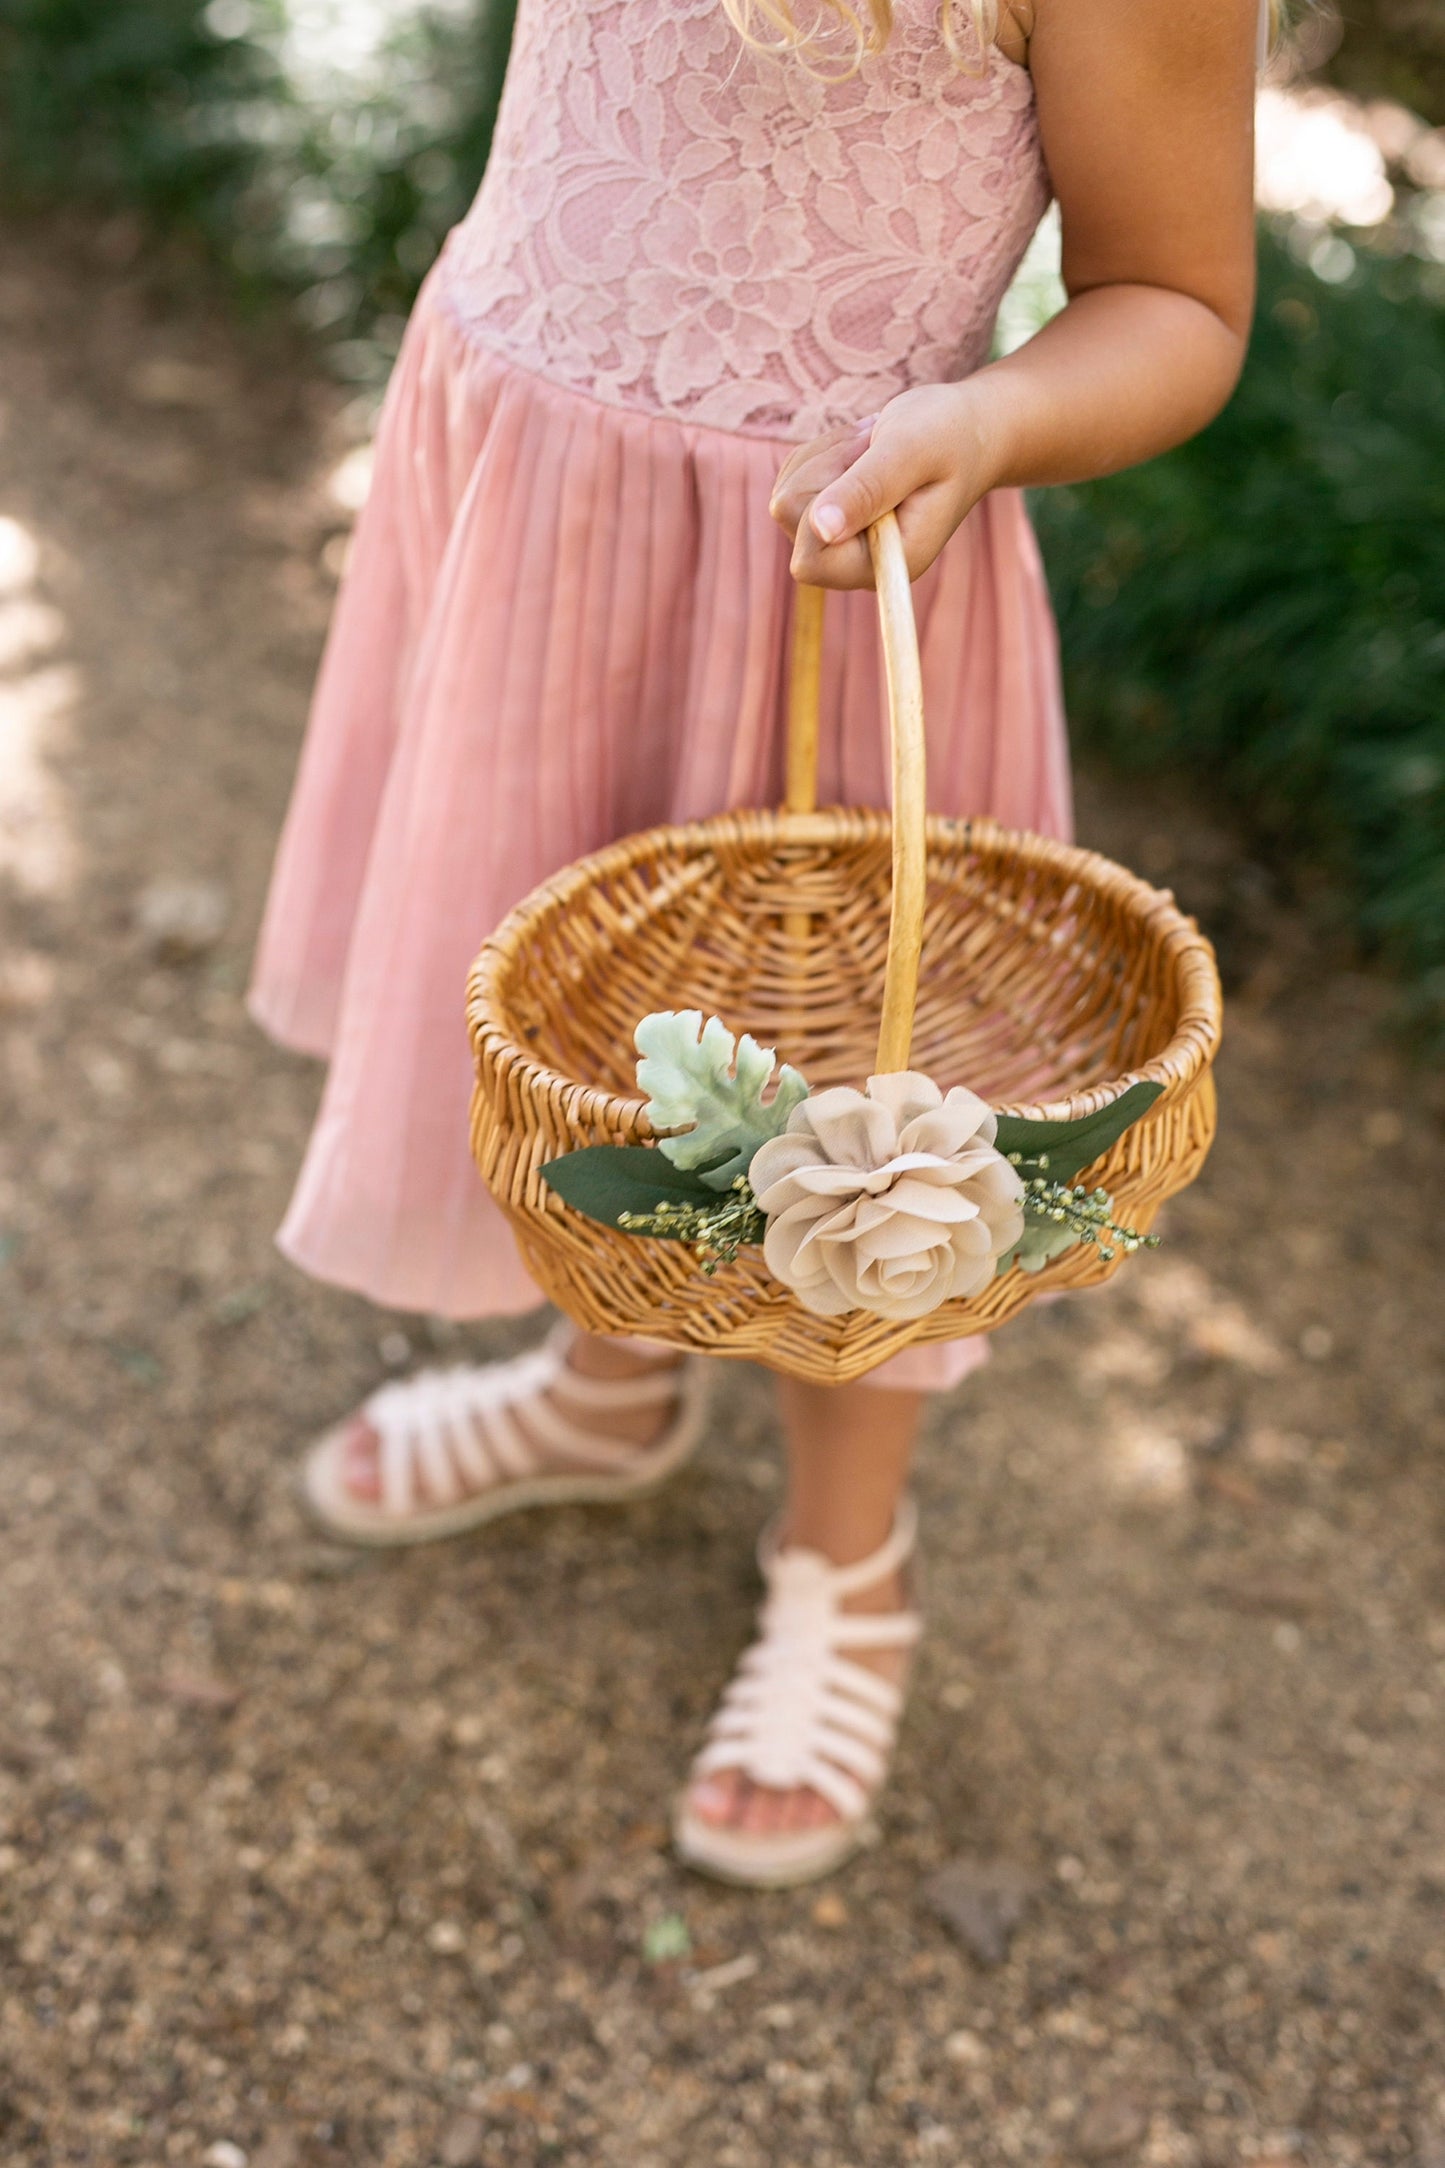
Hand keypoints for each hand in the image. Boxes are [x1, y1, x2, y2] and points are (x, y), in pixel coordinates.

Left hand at [769, 379, 1005, 589]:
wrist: (967, 428)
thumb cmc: (949, 434)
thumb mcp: (911, 451)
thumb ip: (868, 489)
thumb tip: (821, 529)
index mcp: (888, 563)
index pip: (810, 562)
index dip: (816, 512)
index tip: (860, 468)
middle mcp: (860, 563)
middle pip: (790, 519)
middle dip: (824, 471)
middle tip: (874, 449)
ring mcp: (841, 542)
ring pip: (786, 496)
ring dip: (824, 458)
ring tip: (874, 448)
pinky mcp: (828, 518)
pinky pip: (791, 479)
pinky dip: (820, 454)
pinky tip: (862, 451)